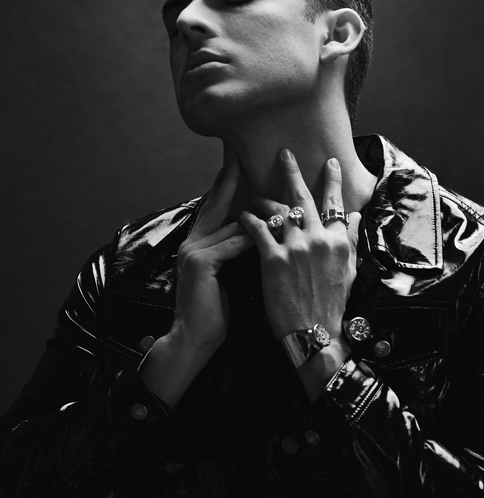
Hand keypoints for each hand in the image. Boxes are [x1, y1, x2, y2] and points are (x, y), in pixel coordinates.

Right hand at [170, 158, 254, 350]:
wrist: (193, 340)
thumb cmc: (213, 312)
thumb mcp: (224, 276)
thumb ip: (231, 252)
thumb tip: (254, 236)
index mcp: (197, 244)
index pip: (215, 209)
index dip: (225, 186)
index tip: (237, 164)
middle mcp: (192, 242)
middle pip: (216, 204)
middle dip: (230, 180)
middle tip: (242, 157)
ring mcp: (194, 251)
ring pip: (231, 223)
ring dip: (257, 212)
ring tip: (277, 195)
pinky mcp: (201, 263)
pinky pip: (233, 243)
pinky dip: (253, 237)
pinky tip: (271, 231)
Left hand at [240, 149, 360, 343]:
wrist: (315, 332)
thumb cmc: (332, 305)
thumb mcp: (349, 272)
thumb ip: (350, 241)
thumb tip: (355, 217)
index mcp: (338, 241)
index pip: (335, 204)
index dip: (332, 181)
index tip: (330, 162)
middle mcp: (318, 239)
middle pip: (304, 197)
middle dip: (293, 172)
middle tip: (283, 153)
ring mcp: (295, 248)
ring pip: (278, 210)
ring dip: (264, 199)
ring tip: (254, 195)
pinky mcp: (273, 260)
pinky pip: (258, 230)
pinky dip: (249, 220)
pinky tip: (242, 214)